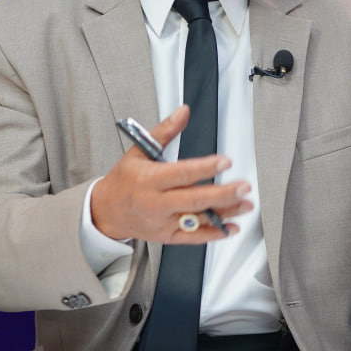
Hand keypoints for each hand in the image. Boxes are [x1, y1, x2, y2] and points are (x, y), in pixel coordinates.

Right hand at [92, 105, 253, 242]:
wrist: (105, 212)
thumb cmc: (123, 181)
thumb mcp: (138, 151)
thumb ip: (164, 131)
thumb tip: (182, 112)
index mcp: (149, 179)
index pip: (181, 173)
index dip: (205, 168)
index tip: (225, 162)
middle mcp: (156, 203)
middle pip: (194, 199)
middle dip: (222, 194)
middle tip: (243, 187)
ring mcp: (162, 222)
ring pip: (197, 219)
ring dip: (225, 213)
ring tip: (245, 205)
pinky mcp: (167, 236)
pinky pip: (192, 238)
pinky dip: (213, 234)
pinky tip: (230, 227)